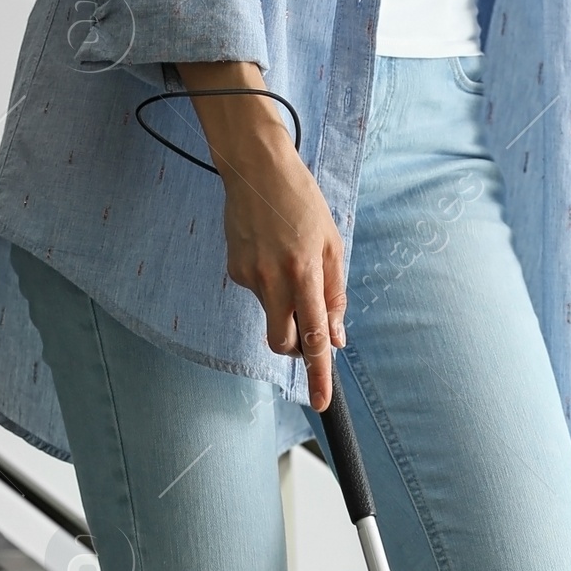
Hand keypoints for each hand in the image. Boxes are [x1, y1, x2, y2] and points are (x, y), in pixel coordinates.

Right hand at [176, 62, 345, 408]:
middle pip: (282, 342)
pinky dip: (267, 281)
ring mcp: (249, 277)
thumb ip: (334, 294)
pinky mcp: (234, 270)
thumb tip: (337, 338)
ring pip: (270, 314)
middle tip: (305, 326)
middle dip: (294, 346)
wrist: (255, 167)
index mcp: (305, 273)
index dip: (318, 374)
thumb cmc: (300, 201)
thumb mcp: (331, 244)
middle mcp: (275, 280)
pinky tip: (269, 249)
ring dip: (283, 302)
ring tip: (287, 260)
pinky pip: (257, 292)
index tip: (320, 402)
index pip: (314, 337)